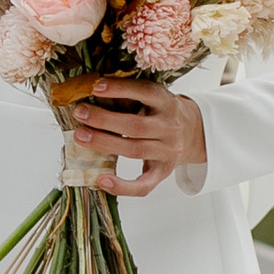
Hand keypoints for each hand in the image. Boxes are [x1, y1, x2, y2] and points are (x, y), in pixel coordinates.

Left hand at [67, 77, 206, 198]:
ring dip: (105, 143)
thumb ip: (129, 97)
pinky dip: (122, 186)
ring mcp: (168, 152)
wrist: (194, 133)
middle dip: (104, 119)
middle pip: (135, 126)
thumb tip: (93, 96)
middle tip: (79, 113)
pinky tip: (101, 180)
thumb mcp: (153, 99)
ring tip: (80, 137)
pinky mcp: (163, 172)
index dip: (121, 89)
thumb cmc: (161, 113)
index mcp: (167, 103)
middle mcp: (170, 127)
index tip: (96, 87)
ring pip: (135, 150)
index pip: (145, 92)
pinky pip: (144, 185)